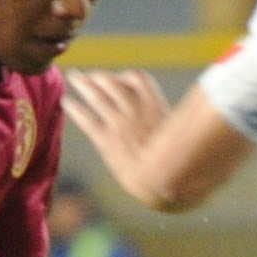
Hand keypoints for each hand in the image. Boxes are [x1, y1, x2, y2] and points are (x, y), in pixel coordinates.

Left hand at [60, 68, 177, 200]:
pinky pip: (87, 119)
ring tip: (73, 77)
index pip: (138, 78)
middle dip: (99, 76)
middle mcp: (135, 110)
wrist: (162, 181)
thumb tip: (190, 119)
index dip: (125, 77)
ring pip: (97, 96)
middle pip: (112, 82)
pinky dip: (75, 109)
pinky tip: (66, 102)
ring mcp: (120, 124)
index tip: (118, 79)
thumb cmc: (176, 164)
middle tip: (87, 75)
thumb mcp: (181, 137)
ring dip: (83, 84)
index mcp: (155, 106)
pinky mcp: (107, 140)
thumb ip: (176, 123)